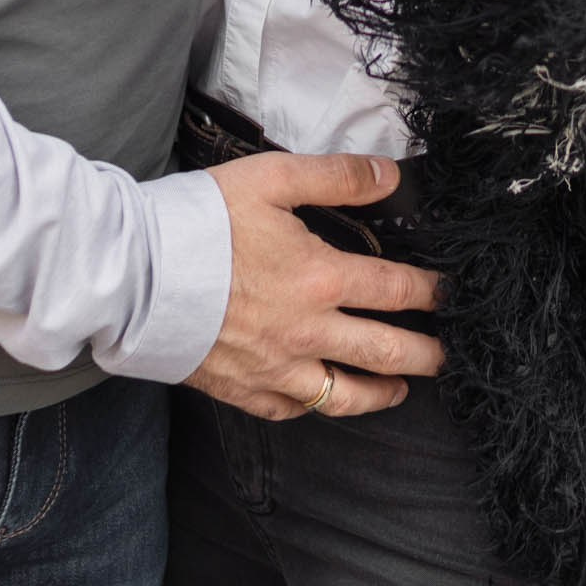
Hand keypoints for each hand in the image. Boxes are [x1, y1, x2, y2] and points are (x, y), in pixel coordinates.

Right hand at [187, 151, 443, 420]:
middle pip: (386, 351)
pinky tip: (327, 396)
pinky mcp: (245, 389)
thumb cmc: (200, 221)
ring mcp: (277, 368)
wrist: (135, 274)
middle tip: (448, 354)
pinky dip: (318, 405)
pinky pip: (294, 409)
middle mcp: (308, 332)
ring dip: (384, 392)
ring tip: (402, 387)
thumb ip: (336, 177)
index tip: (451, 293)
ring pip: (346, 395)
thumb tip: (389, 176)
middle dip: (427, 354)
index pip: (396, 289)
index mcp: (320, 278)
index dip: (431, 291)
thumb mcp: (272, 178)